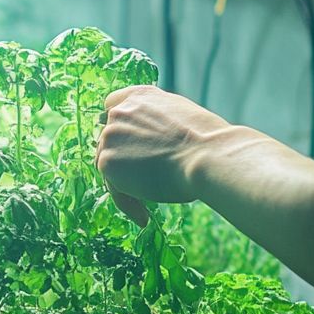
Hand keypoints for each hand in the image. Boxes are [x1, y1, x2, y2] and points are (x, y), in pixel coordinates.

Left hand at [95, 85, 230, 222]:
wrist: (206, 156)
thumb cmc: (206, 142)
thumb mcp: (179, 116)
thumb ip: (156, 121)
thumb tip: (150, 140)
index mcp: (139, 96)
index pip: (112, 105)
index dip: (117, 125)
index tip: (124, 142)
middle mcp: (120, 112)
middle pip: (109, 139)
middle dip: (123, 159)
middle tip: (143, 181)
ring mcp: (110, 136)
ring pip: (109, 164)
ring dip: (125, 183)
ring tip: (146, 205)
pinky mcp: (107, 162)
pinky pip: (113, 188)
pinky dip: (128, 203)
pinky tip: (144, 217)